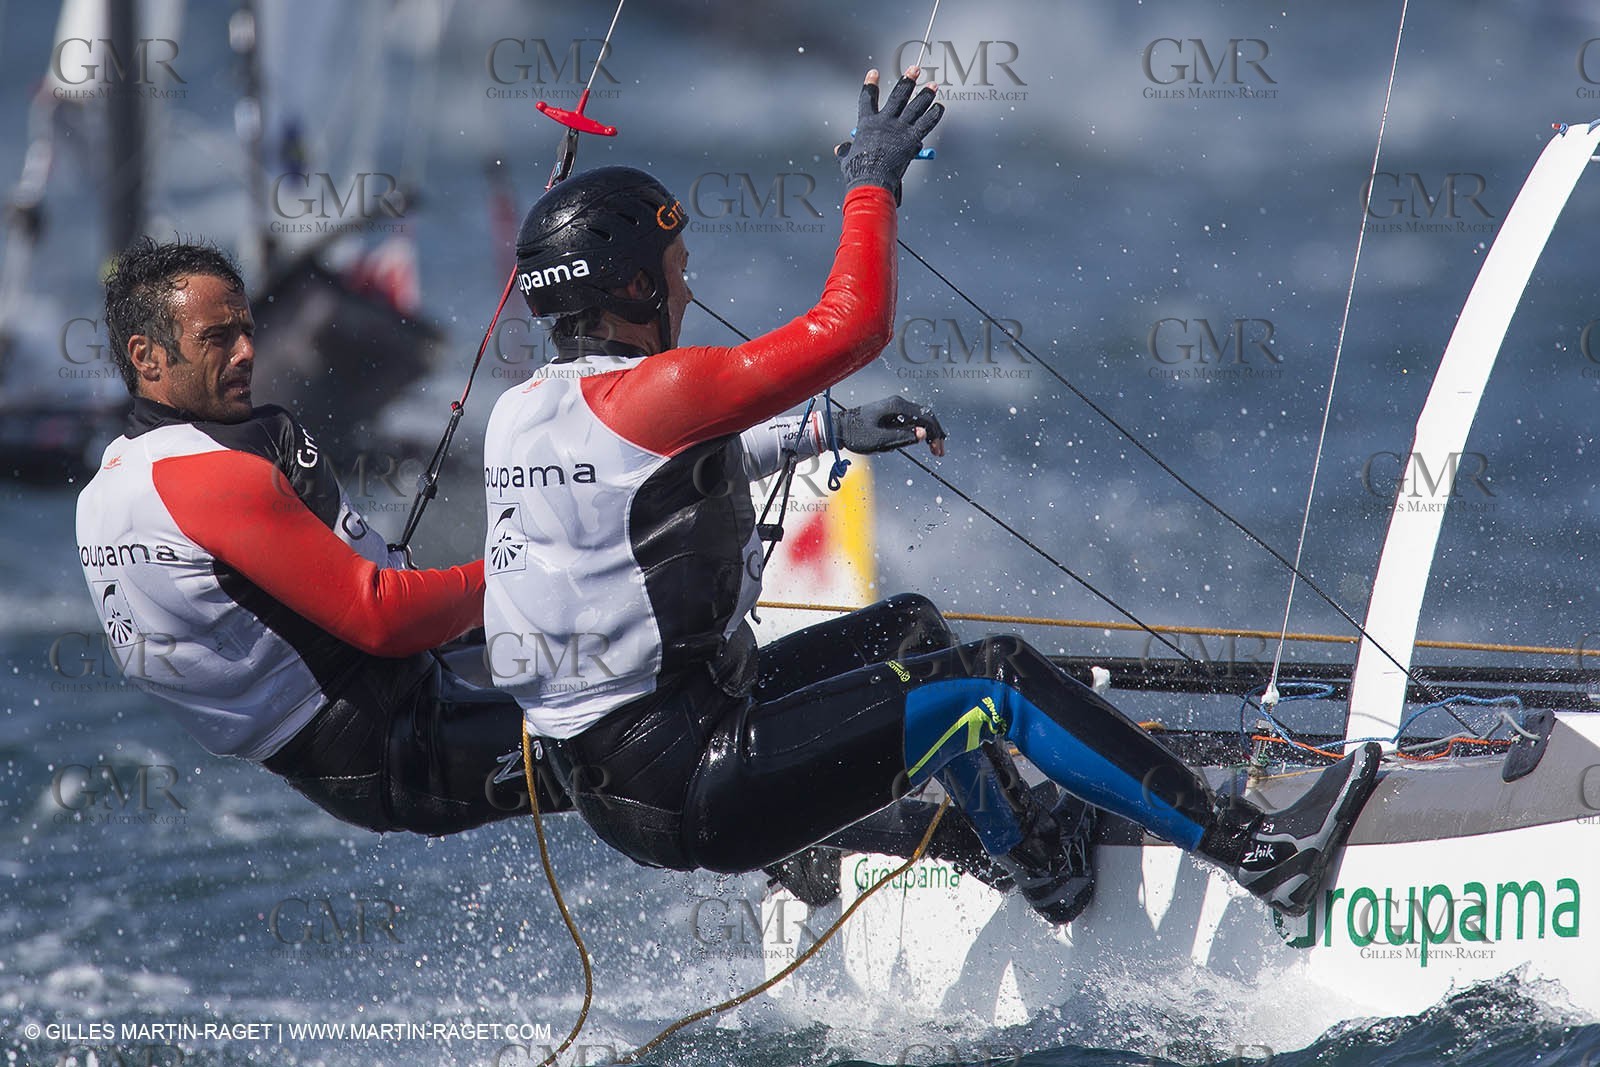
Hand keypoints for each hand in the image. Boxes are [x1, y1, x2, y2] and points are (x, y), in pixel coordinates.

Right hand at [835, 67, 943, 203]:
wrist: (871, 180)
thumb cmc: (858, 171)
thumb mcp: (847, 158)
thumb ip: (845, 150)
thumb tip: (840, 149)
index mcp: (867, 123)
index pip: (867, 98)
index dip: (870, 84)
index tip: (874, 73)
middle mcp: (885, 121)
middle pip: (898, 95)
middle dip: (907, 80)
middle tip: (915, 69)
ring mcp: (900, 128)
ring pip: (916, 106)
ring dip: (926, 94)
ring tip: (933, 85)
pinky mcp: (912, 138)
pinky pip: (927, 123)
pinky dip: (934, 114)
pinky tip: (940, 107)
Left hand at [835, 396, 945, 456]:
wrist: (838, 428)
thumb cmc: (856, 434)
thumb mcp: (879, 440)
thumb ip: (902, 437)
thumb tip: (923, 434)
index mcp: (897, 406)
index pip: (926, 417)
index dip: (936, 433)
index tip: (938, 450)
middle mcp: (898, 403)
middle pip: (925, 416)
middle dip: (934, 433)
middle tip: (938, 452)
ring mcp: (894, 407)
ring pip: (918, 418)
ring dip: (926, 433)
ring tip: (932, 449)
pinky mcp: (890, 413)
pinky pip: (909, 420)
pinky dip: (917, 431)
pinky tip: (917, 441)